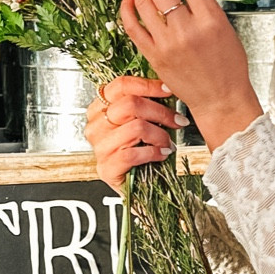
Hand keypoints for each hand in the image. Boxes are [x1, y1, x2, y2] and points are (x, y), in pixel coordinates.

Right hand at [85, 75, 177, 191]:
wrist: (138, 188)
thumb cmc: (140, 151)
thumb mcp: (141, 122)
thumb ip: (145, 104)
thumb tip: (167, 87)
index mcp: (100, 109)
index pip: (121, 86)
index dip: (148, 85)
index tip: (168, 90)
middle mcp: (96, 126)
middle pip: (130, 104)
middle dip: (161, 112)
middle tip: (177, 120)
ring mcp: (99, 147)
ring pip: (136, 128)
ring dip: (160, 135)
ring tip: (168, 143)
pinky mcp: (106, 168)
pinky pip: (133, 154)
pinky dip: (153, 153)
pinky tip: (161, 154)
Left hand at [118, 0, 262, 151]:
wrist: (221, 98)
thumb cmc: (228, 65)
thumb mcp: (225, 27)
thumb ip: (204, 4)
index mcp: (210, 19)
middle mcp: (186, 30)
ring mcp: (167, 44)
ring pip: (144, 1)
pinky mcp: (153, 55)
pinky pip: (131, 25)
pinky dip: (127, 6)